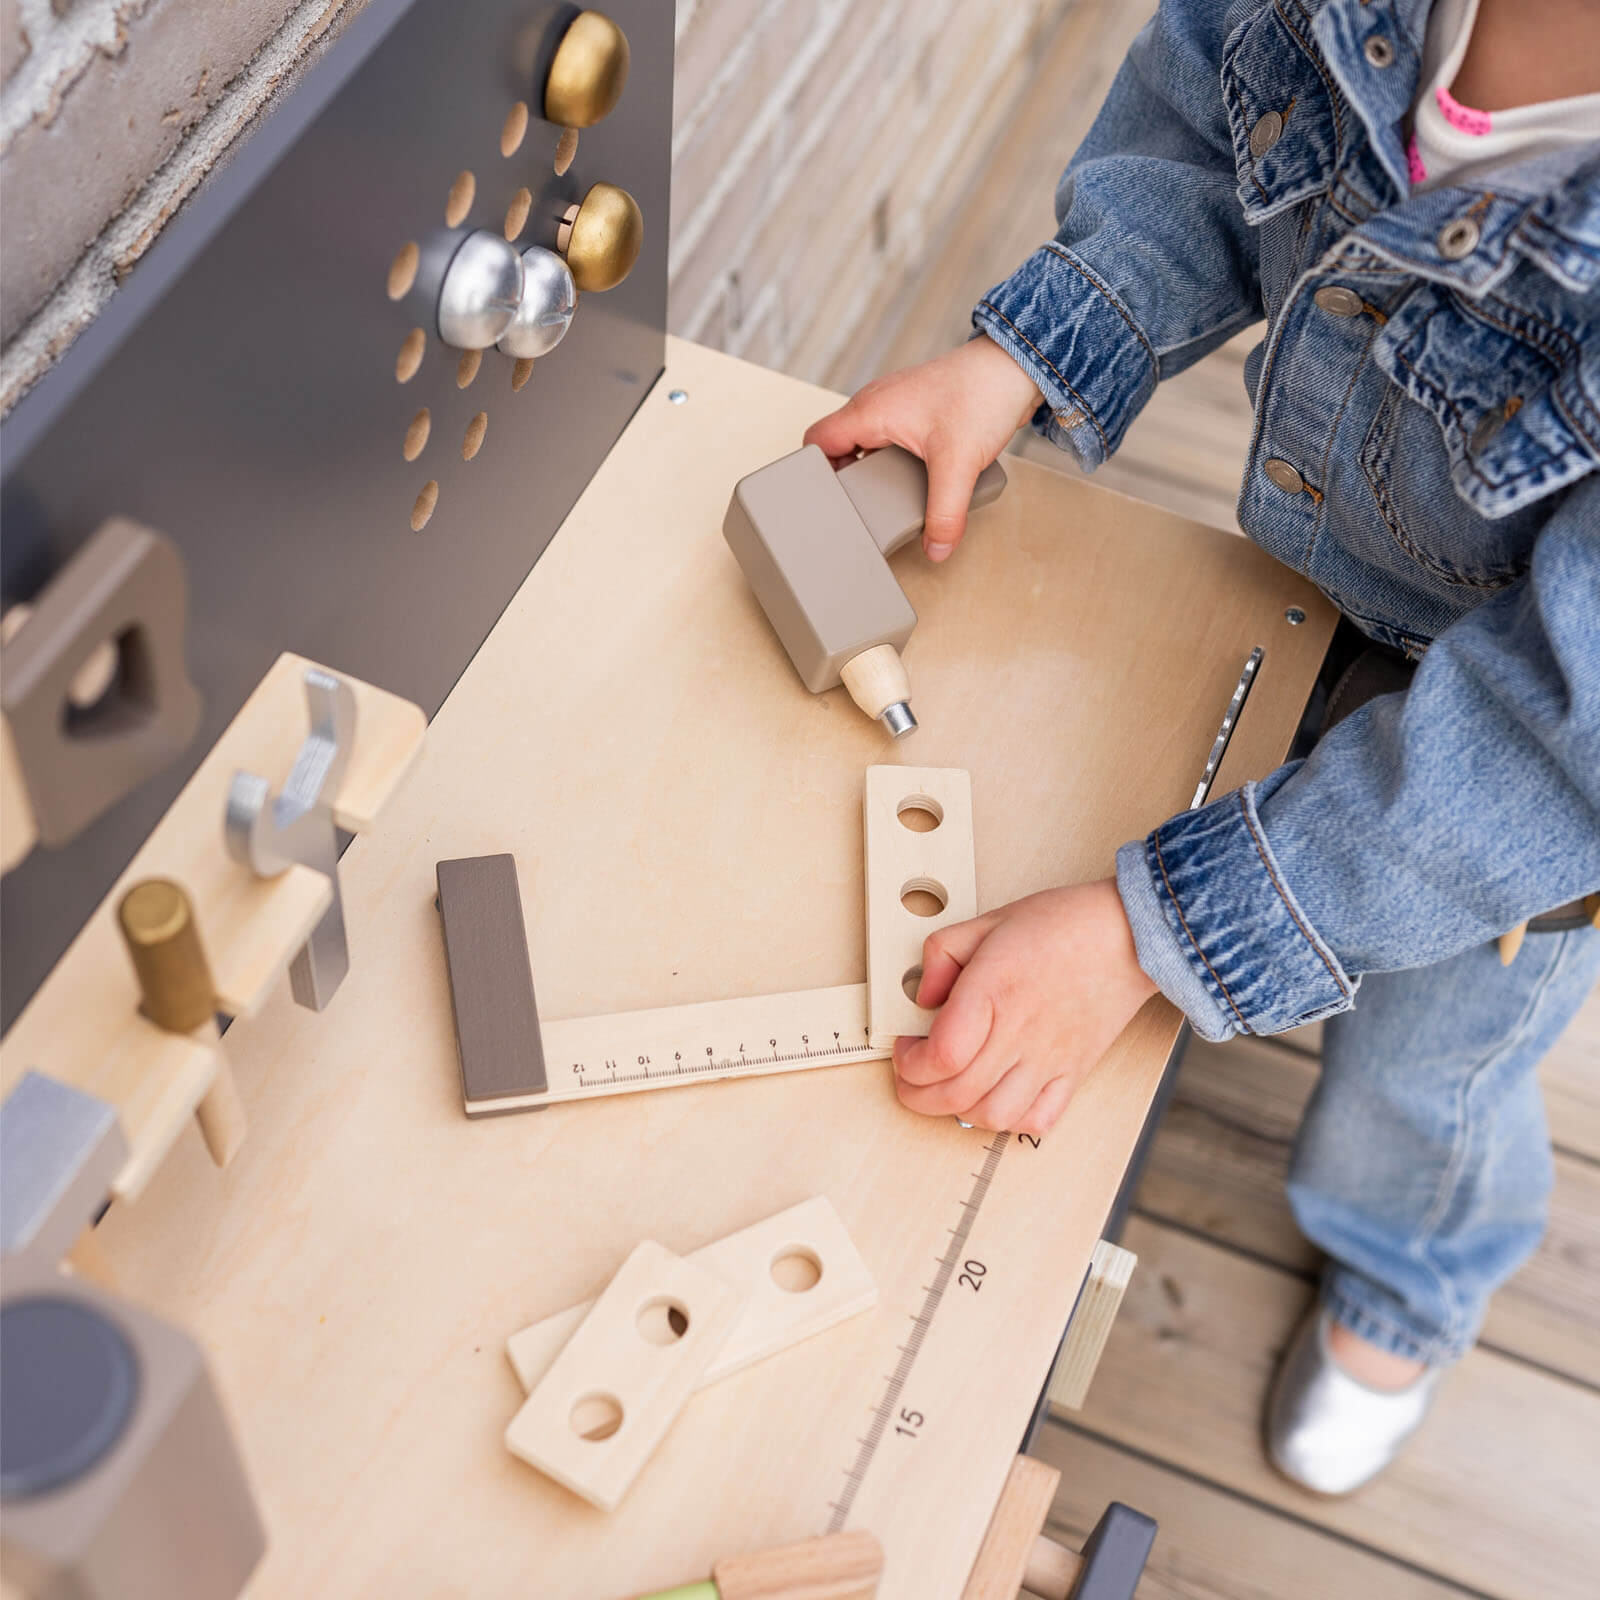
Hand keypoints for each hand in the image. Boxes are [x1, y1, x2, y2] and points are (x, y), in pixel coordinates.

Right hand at [803, 337, 1042, 560]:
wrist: (1016, 366)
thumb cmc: (982, 393)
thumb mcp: (958, 464)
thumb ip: (944, 513)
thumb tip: (935, 549)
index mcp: (868, 410)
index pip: (815, 442)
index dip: (812, 474)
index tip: (825, 504)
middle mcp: (875, 403)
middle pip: (837, 447)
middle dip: (844, 481)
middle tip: (857, 512)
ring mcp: (894, 405)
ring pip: (863, 443)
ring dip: (870, 472)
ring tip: (884, 501)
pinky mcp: (915, 411)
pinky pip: (887, 439)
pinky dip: (891, 461)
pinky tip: (911, 480)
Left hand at [893, 879, 1158, 1134]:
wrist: (1128, 935)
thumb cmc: (1064, 925)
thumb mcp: (987, 922)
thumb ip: (941, 954)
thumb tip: (922, 995)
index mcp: (993, 993)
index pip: (941, 1056)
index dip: (909, 1063)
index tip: (906, 1048)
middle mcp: (1020, 1033)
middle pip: (957, 1094)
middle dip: (918, 1094)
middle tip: (913, 1076)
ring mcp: (1049, 1058)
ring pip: (994, 1116)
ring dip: (960, 1111)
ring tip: (952, 1086)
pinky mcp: (1073, 1072)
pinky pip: (1040, 1119)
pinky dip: (1011, 1120)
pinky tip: (997, 1098)